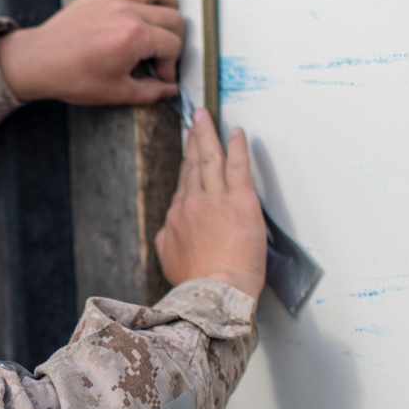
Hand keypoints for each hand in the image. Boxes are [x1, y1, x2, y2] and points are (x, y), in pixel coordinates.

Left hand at [0, 0, 183, 104]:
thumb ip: (150, 92)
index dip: (171, 65)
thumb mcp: (117, 93)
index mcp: (136, 36)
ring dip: (167, 2)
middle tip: (161, 58)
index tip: (161, 77)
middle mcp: (128, 10)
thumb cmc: (73, 77)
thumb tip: (169, 90)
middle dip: (173, 41)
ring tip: (165, 18)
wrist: (38, 64)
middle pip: (171, 17)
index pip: (172, 45)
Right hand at [154, 110, 266, 300]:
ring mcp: (215, 199)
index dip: (187, 163)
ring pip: (210, 158)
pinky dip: (237, 146)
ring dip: (208, 134)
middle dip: (194, 138)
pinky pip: (237, 165)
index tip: (189, 150)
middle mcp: (192, 202)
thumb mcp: (169, 259)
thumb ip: (168, 239)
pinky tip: (236, 132)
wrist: (215, 291)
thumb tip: (168, 229)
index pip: (184, 183)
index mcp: (177, 217)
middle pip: (193, 164)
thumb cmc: (196, 281)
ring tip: (207, 117)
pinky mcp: (240, 201)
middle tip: (196, 118)